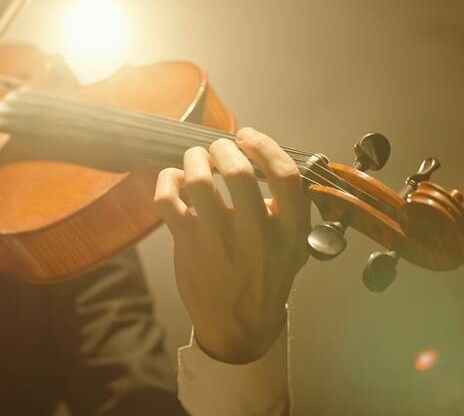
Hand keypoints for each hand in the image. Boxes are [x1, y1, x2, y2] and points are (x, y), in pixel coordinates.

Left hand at [154, 128, 309, 363]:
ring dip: (195, 159)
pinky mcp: (189, 247)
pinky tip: (175, 179)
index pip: (285, 175)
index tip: (249, 137)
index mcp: (288, 231)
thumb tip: (272, 164)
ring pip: (200, 182)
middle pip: (238, 172)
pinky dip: (167, 180)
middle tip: (219, 149)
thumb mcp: (296, 248)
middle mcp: (256, 235)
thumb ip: (293, 211)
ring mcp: (219, 242)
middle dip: (224, 148)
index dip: (265, 146)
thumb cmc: (268, 278)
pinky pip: (169, 201)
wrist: (240, 326)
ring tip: (196, 159)